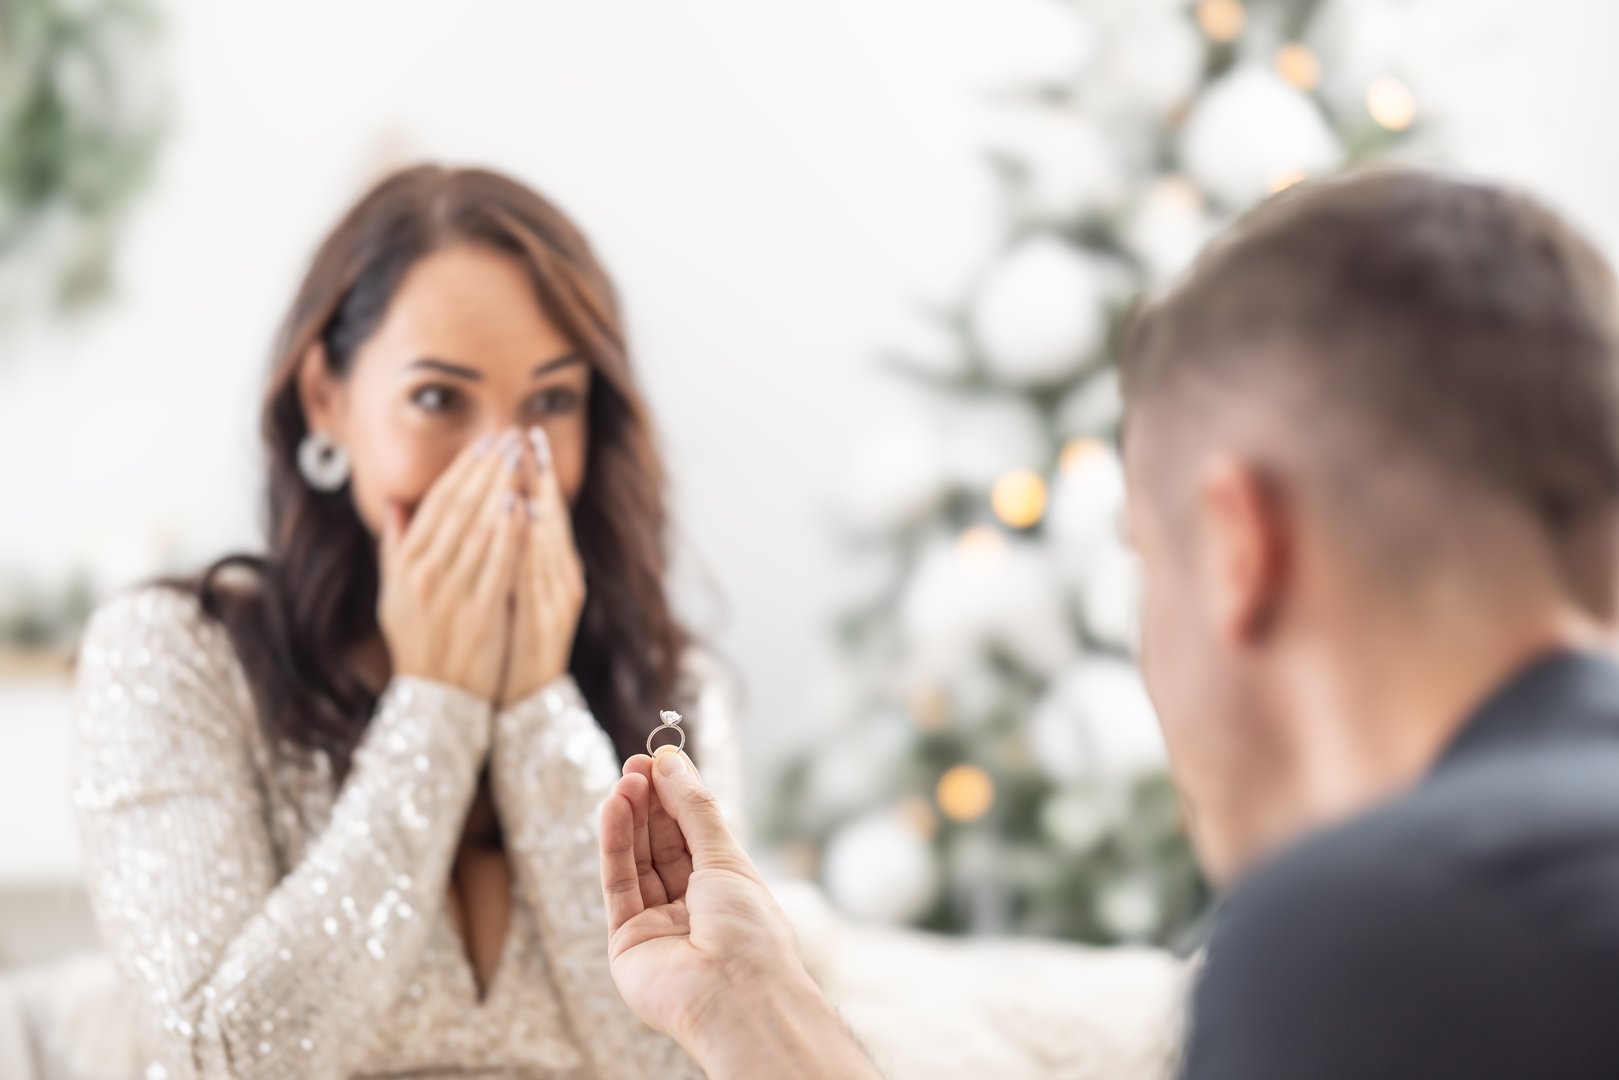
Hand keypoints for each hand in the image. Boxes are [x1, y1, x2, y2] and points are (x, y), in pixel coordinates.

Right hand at [379, 429, 525, 701]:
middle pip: (459, 510)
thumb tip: (395, 504)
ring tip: (519, 460)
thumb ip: (395, 547)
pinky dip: (510, 535)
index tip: (484, 443)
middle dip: (486, 470)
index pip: (437, 505)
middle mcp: (426, 576)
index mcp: (406, 565)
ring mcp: (452, 595)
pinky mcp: (480, 615)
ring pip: (479, 532)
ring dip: (500, 491)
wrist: (435, 697)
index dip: (462, 470)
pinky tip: (524, 507)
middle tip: (508, 438)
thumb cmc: (416, 641)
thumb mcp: (393, 593)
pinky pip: (498, 567)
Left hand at [499, 426, 585, 706]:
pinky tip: (527, 516)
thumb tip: (498, 510)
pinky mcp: (553, 618)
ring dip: (542, 501)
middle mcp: (561, 578)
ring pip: (551, 540)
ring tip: (530, 464)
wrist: (524, 699)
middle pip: (553, 518)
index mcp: (549, 568)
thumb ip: (505, 554)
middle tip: (530, 434)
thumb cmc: (511, 644)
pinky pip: (540, 572)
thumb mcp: (507, 593)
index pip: (542, 511)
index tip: (523, 436)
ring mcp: (559, 598)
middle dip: (541, 474)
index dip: (534, 473)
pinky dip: (534, 542)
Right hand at [600, 749, 878, 1078]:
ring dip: (630, 819)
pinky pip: (618, 884)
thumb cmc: (748, 929)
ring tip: (624, 781)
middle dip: (650, 803)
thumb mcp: (726, 856)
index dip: (676, 796)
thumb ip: (694, 809)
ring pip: (637, 861)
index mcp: (726, 888)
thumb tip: (671, 762)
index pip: (694, 833)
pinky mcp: (627, 940)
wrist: (736, 995)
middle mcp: (691, 905)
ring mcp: (658, 924)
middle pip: (663, 844)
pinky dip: (614, 846)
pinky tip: (613, 810)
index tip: (659, 761)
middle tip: (636, 765)